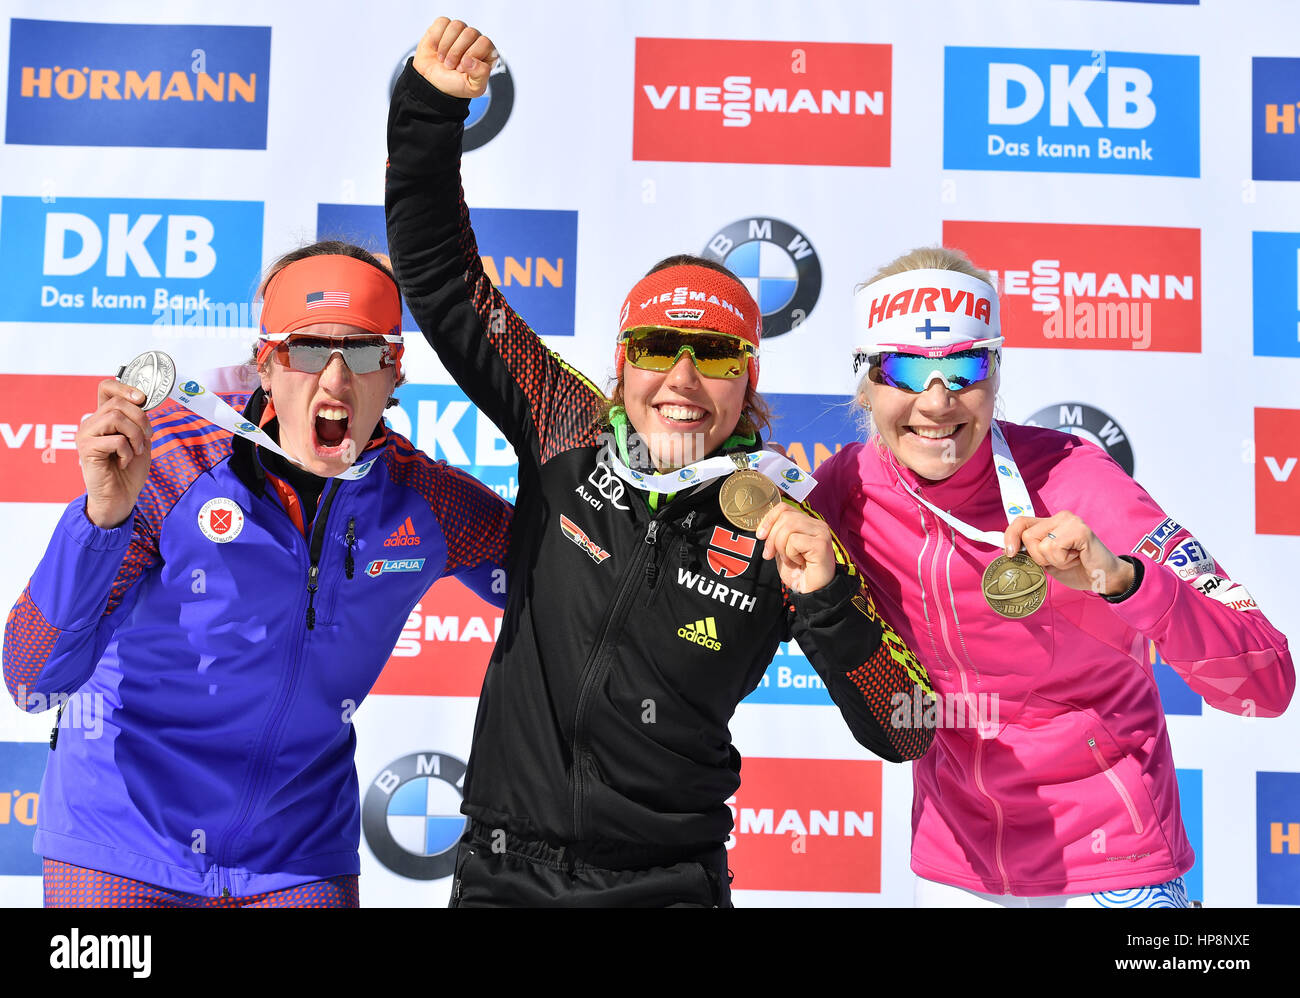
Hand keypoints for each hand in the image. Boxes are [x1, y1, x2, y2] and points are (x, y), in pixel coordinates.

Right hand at [77, 378, 152, 527]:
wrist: (121, 497)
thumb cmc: (130, 470)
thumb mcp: (140, 439)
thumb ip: (138, 420)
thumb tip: (143, 400)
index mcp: (104, 417)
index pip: (107, 387)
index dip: (125, 387)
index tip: (142, 398)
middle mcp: (92, 422)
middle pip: (117, 402)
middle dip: (140, 418)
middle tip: (146, 437)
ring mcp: (86, 434)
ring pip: (115, 418)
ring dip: (135, 436)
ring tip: (135, 451)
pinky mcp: (86, 449)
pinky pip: (115, 440)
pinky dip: (128, 452)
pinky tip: (124, 463)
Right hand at [412, 17, 496, 98]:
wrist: (432, 82)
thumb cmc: (454, 84)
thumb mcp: (472, 87)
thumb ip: (481, 75)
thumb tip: (470, 60)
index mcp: (487, 53)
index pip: (485, 43)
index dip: (471, 56)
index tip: (462, 69)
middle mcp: (475, 40)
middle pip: (470, 33)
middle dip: (457, 52)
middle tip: (451, 66)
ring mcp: (460, 32)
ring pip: (457, 26)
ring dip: (446, 46)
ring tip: (443, 59)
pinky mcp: (444, 26)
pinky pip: (442, 22)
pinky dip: (436, 38)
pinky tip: (436, 48)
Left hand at [755, 503, 835, 593]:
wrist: (811, 592)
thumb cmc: (798, 572)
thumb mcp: (781, 549)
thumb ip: (776, 534)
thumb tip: (762, 526)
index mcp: (807, 523)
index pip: (784, 507)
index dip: (768, 519)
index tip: (760, 535)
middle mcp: (817, 524)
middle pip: (785, 517)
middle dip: (772, 537)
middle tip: (770, 554)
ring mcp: (821, 533)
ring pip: (788, 527)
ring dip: (781, 547)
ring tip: (789, 559)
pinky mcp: (821, 544)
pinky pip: (795, 541)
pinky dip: (791, 554)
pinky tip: (800, 563)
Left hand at [1003, 512, 1132, 595]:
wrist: (1103, 578)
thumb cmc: (1077, 569)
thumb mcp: (1047, 561)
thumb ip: (1031, 552)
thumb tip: (1008, 550)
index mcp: (1050, 522)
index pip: (1021, 522)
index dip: (1009, 536)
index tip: (1008, 553)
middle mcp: (1060, 517)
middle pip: (1027, 536)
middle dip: (1038, 557)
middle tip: (1059, 560)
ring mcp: (1070, 521)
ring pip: (1040, 544)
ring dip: (1053, 560)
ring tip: (1070, 559)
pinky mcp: (1079, 530)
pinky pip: (1054, 547)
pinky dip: (1062, 560)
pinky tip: (1077, 557)